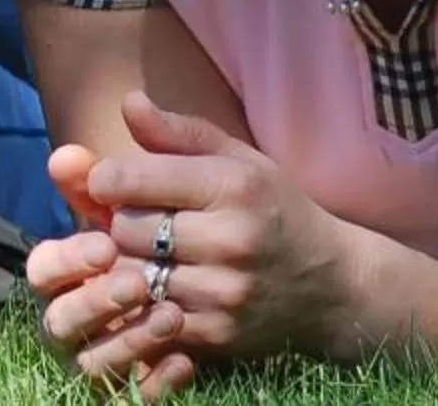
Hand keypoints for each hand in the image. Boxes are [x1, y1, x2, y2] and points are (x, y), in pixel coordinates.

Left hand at [33, 93, 354, 385]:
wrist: (332, 285)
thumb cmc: (274, 209)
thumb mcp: (237, 159)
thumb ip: (177, 132)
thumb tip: (128, 102)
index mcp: (232, 185)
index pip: (128, 180)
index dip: (105, 179)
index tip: (111, 182)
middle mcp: (230, 239)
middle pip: (125, 230)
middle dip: (118, 222)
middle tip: (135, 220)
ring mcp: (225, 292)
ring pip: (132, 276)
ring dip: (127, 265)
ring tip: (146, 253)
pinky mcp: (218, 334)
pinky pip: (150, 318)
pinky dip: (144, 302)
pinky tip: (160, 287)